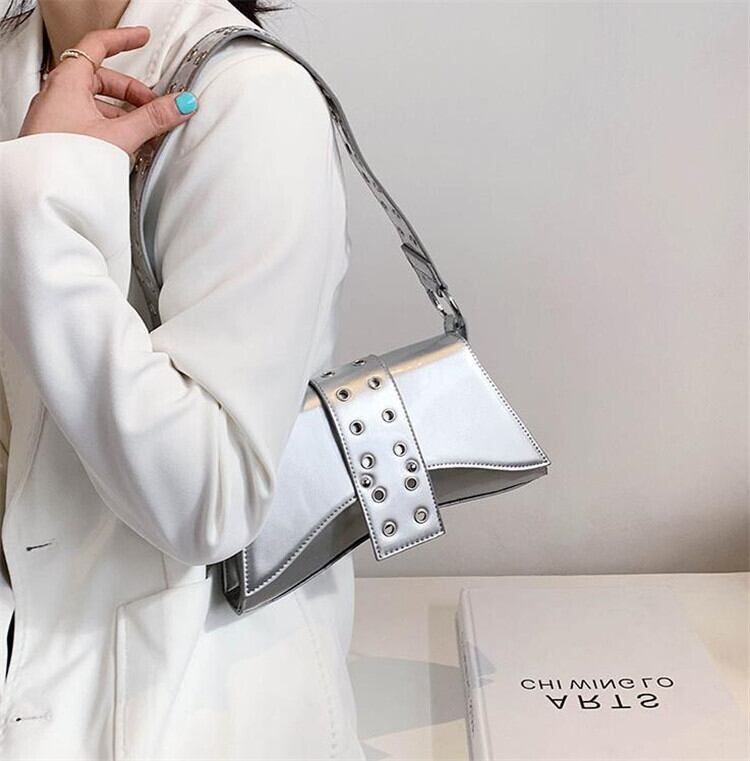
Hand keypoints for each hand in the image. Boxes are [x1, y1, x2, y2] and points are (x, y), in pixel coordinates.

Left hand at [18, 26, 198, 156]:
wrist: (43, 191)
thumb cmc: (64, 159)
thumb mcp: (119, 136)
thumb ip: (152, 119)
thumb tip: (179, 105)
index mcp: (68, 81)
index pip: (98, 45)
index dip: (124, 39)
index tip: (142, 37)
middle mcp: (59, 94)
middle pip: (102, 79)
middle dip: (132, 92)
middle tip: (154, 107)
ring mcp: (57, 115)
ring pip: (96, 103)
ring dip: (123, 114)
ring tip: (143, 133)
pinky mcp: (59, 136)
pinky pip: (88, 121)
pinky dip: (110, 127)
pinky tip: (125, 146)